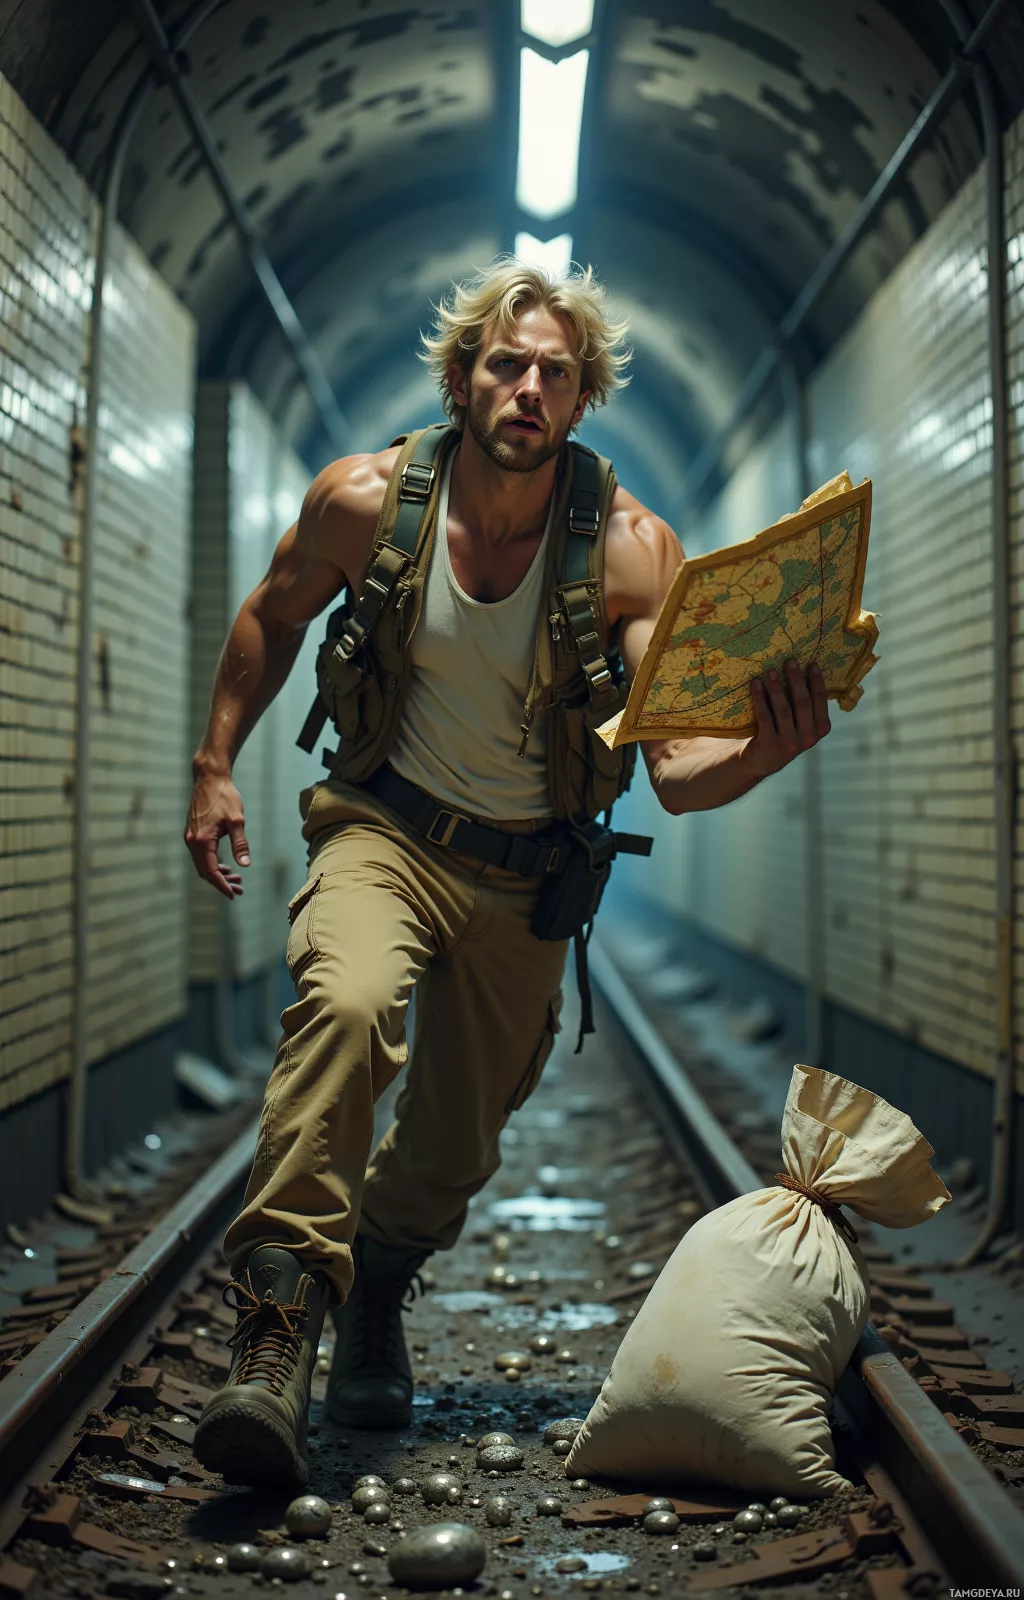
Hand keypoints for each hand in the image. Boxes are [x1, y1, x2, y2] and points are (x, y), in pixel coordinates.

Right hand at [184, 767, 249, 897]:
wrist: (209, 778)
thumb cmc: (224, 796)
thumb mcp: (237, 820)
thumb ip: (240, 843)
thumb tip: (245, 865)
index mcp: (201, 840)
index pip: (210, 871)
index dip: (222, 885)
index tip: (233, 895)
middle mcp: (192, 841)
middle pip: (204, 871)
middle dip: (221, 883)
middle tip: (239, 890)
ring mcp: (190, 837)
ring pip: (202, 864)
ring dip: (218, 874)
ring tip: (236, 879)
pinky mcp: (192, 833)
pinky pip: (201, 856)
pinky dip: (212, 864)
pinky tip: (226, 866)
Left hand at [741, 659, 830, 778]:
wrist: (762, 761)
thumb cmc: (784, 732)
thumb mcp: (801, 722)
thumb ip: (805, 704)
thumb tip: (802, 669)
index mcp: (821, 728)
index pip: (821, 700)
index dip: (817, 681)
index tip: (811, 663)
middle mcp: (809, 737)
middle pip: (803, 702)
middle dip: (796, 679)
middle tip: (789, 661)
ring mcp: (790, 742)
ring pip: (783, 709)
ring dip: (776, 688)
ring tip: (770, 671)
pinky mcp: (770, 744)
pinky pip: (765, 717)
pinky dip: (760, 699)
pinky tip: (755, 685)